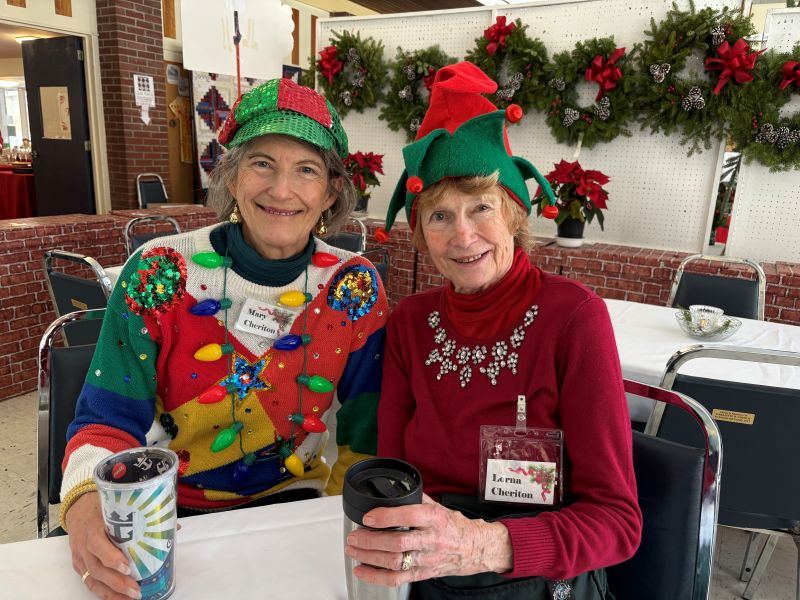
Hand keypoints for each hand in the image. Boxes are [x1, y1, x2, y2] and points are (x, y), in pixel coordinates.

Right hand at [65, 492, 141, 598]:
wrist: (78, 510)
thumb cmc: (102, 509)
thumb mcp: (118, 507)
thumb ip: (144, 517)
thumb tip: (174, 527)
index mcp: (93, 528)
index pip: (97, 544)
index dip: (111, 557)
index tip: (127, 566)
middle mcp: (84, 546)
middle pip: (97, 568)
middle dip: (117, 582)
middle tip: (136, 590)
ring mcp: (81, 558)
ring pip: (93, 579)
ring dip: (112, 592)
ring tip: (131, 598)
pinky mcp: (80, 567)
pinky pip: (91, 583)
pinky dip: (104, 593)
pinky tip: (119, 598)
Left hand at [344, 494, 512, 586]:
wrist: (476, 548)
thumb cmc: (455, 526)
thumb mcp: (439, 507)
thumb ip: (416, 499)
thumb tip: (393, 490)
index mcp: (435, 518)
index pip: (408, 516)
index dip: (385, 517)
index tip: (368, 516)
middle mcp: (432, 539)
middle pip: (398, 543)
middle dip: (371, 540)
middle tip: (354, 536)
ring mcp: (427, 559)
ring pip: (395, 562)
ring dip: (369, 557)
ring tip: (353, 549)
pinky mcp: (423, 574)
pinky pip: (398, 579)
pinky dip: (376, 576)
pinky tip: (362, 570)